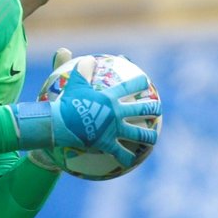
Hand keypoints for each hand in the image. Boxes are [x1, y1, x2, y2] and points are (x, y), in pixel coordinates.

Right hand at [14, 54, 160, 167]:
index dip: (139, 83)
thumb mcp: (71, 83)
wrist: (58, 124)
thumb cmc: (64, 103)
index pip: (128, 87)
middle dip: (153, 108)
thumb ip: (79, 69)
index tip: (146, 81)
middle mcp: (116, 113)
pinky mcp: (107, 144)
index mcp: (109, 98)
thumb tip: (84, 56)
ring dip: (148, 136)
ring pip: (138, 134)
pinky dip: (127, 157)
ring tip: (154, 138)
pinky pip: (120, 153)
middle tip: (158, 108)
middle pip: (141, 110)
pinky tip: (133, 161)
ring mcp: (114, 130)